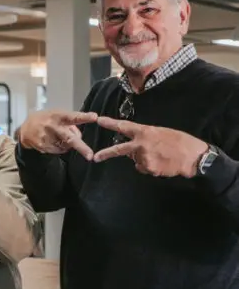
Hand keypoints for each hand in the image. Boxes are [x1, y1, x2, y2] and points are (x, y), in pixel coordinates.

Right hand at [19, 110, 97, 159]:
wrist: (26, 128)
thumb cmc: (46, 119)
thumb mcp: (58, 115)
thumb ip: (70, 123)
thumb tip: (79, 136)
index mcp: (58, 116)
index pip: (73, 117)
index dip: (84, 117)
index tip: (95, 117)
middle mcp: (53, 127)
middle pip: (69, 138)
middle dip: (81, 147)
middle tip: (90, 155)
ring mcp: (47, 138)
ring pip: (66, 146)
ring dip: (67, 143)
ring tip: (58, 136)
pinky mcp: (43, 146)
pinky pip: (59, 150)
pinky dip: (59, 147)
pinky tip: (52, 141)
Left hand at [93, 117, 208, 177]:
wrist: (193, 156)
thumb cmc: (180, 142)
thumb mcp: (161, 133)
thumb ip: (145, 138)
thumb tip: (135, 147)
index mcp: (145, 132)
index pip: (124, 126)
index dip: (110, 123)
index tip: (99, 121)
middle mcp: (141, 144)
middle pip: (119, 150)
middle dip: (106, 153)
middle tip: (96, 157)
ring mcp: (143, 157)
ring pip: (136, 160)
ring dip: (143, 159)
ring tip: (160, 155)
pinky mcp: (148, 168)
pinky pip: (143, 168)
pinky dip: (150, 167)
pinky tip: (161, 163)